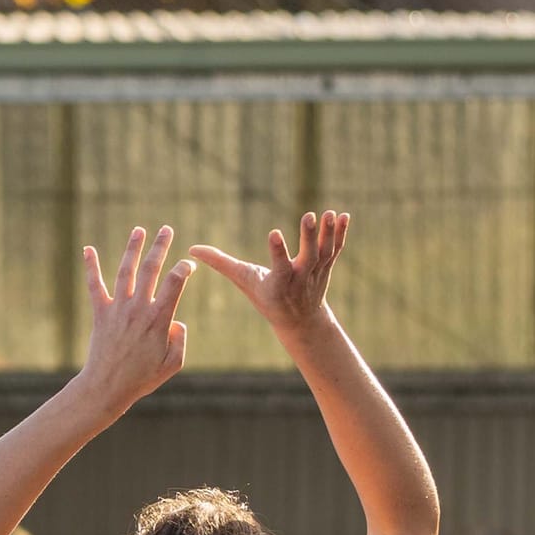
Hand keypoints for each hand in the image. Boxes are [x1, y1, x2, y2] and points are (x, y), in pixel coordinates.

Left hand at [75, 226, 194, 418]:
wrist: (107, 387)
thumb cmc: (142, 379)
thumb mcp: (173, 364)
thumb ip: (180, 340)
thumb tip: (176, 322)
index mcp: (159, 319)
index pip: (176, 283)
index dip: (184, 269)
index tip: (189, 265)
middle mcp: (138, 308)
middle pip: (151, 269)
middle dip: (160, 246)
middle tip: (167, 229)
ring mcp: (118, 309)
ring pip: (126, 271)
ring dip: (132, 248)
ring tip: (139, 230)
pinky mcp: (101, 313)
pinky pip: (95, 285)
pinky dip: (91, 266)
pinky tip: (88, 249)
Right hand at [191, 211, 347, 344]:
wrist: (300, 320)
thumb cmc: (266, 297)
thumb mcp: (243, 282)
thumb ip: (221, 264)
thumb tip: (191, 249)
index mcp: (279, 284)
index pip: (279, 267)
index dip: (278, 251)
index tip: (274, 233)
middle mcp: (301, 279)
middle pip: (308, 257)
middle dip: (309, 238)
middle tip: (309, 215)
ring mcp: (317, 273)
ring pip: (325, 252)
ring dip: (328, 233)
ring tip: (329, 213)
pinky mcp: (327, 266)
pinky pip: (336, 249)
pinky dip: (341, 233)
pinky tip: (343, 215)